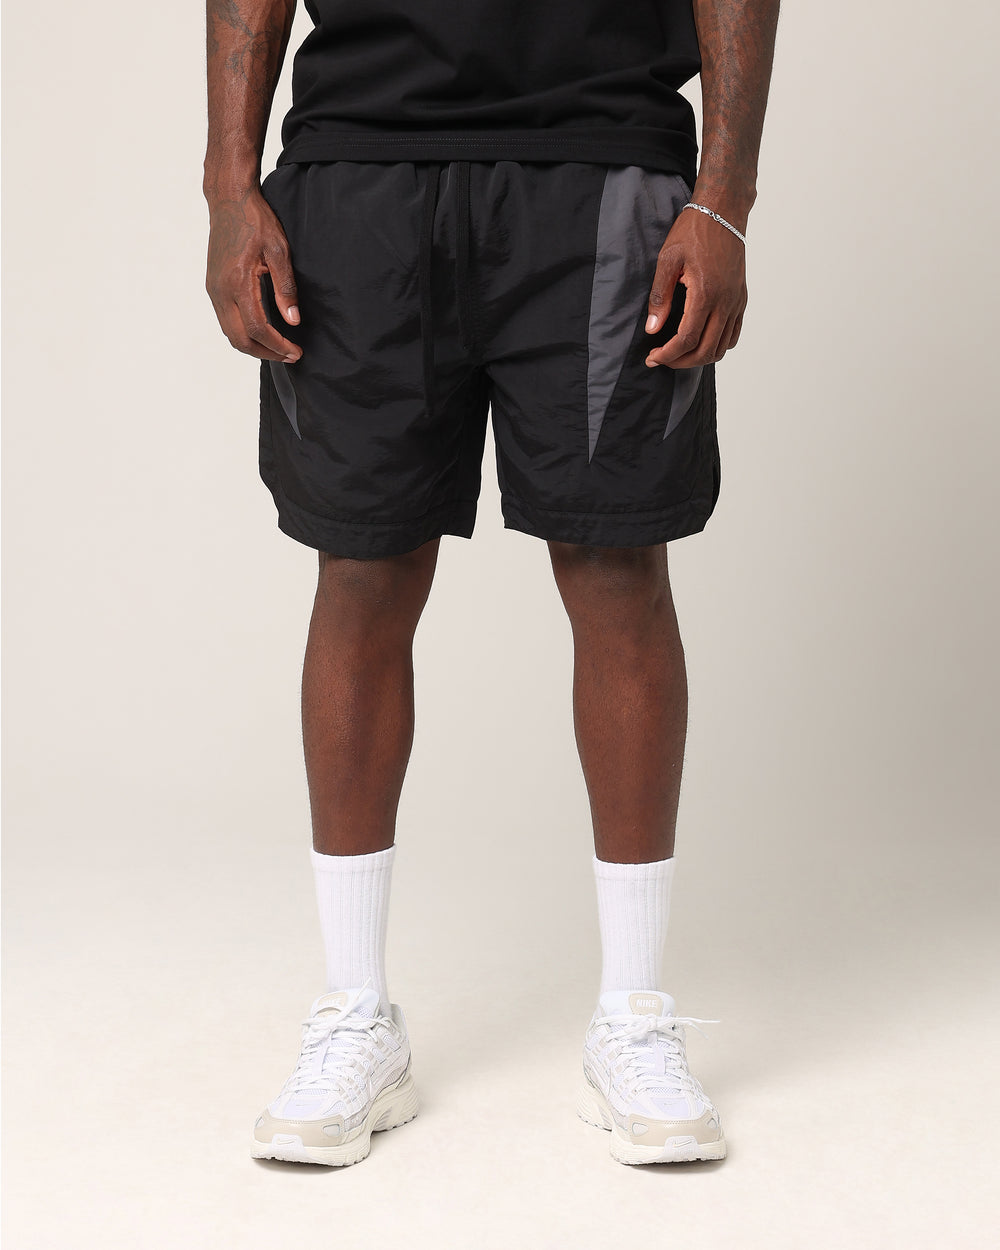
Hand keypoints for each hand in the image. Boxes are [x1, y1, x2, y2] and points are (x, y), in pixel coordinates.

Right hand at [205, 187, 301, 362]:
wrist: (229, 200)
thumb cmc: (256, 221)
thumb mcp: (279, 251)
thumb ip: (286, 288)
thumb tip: (294, 320)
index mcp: (238, 283)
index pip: (257, 329)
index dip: (277, 346)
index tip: (296, 351)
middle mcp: (221, 290)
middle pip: (240, 339)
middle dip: (266, 353)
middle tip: (290, 355)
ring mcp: (214, 289)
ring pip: (230, 333)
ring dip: (253, 346)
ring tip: (278, 348)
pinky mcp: (212, 286)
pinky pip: (225, 321)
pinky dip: (243, 334)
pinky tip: (261, 332)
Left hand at [644, 208, 746, 368]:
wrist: (723, 211)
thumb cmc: (693, 230)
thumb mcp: (668, 259)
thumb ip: (660, 297)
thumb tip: (652, 329)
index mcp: (706, 293)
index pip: (687, 340)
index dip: (667, 355)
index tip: (652, 357)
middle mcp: (726, 301)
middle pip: (705, 350)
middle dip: (680, 361)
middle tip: (661, 358)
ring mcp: (736, 301)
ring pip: (721, 348)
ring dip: (698, 357)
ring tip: (678, 353)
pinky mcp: (741, 298)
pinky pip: (733, 334)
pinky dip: (717, 346)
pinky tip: (699, 340)